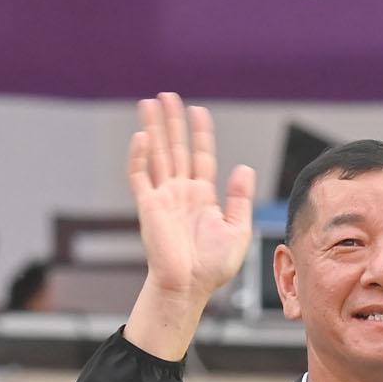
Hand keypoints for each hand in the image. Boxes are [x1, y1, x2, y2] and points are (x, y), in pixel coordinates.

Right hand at [128, 94, 255, 298]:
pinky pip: (140, 176)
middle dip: (172, 121)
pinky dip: (139, 156)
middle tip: (166, 95)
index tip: (197, 110)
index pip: (201, 155)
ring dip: (153, 129)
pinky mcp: (148, 206)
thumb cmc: (213, 266)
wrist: (190, 286)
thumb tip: (243, 167)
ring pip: (157, 154)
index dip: (200, 133)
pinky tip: (142, 137)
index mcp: (202, 195)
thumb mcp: (238, 229)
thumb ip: (240, 197)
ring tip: (149, 103)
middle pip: (176, 148)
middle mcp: (181, 192)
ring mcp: (163, 197)